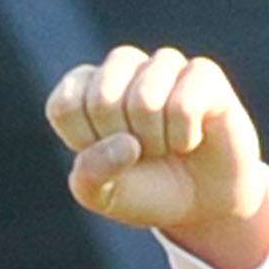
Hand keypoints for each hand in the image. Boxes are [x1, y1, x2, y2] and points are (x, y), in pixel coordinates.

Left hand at [45, 46, 268, 268]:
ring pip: (145, 100)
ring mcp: (163, 66)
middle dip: (120, 141)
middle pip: (102, 98)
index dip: (84, 141)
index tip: (103, 154)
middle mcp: (122, 68)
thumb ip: (91, 173)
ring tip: (164, 146)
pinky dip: (184, 138)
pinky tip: (190, 139)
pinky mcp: (203, 73)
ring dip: (154, 141)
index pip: (65, 105)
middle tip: (138, 151)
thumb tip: (127, 144)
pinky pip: (184, 105)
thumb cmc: (142, 191)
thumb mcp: (101, 194)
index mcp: (84, 89)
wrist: (198, 202)